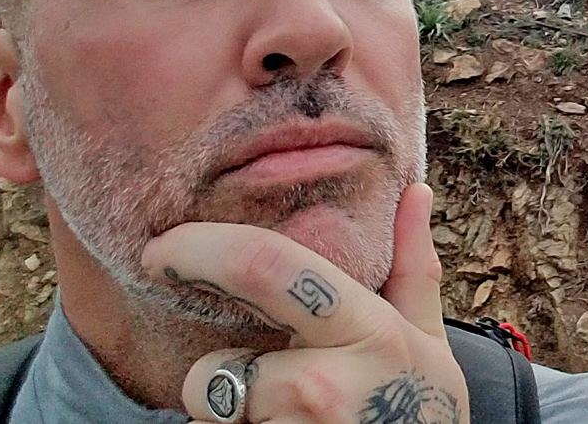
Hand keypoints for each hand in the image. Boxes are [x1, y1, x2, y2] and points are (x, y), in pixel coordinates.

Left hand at [142, 183, 469, 422]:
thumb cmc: (421, 415)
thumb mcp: (425, 344)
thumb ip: (412, 267)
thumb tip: (415, 188)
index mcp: (365, 331)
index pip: (267, 267)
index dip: (199, 249)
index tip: (162, 248)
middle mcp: (323, 387)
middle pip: (210, 370)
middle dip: (206, 380)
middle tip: (235, 376)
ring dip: (229, 423)